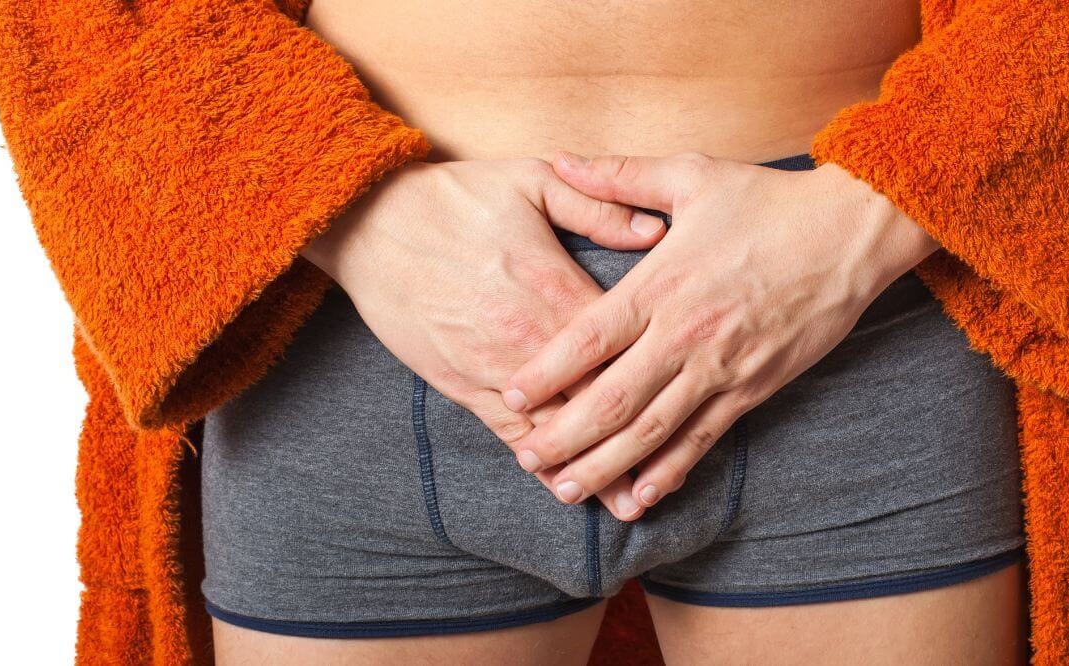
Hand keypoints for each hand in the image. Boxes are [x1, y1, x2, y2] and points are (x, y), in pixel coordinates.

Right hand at [301, 157, 668, 519]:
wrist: (371, 223)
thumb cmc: (455, 198)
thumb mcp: (531, 181)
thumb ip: (598, 207)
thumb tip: (657, 231)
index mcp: (555, 287)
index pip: (622, 344)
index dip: (659, 376)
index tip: (697, 398)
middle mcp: (530, 337)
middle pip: (595, 398)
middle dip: (634, 439)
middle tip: (671, 478)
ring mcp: (494, 365)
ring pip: (554, 426)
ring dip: (591, 465)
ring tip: (627, 502)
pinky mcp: (461, 382)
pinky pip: (507, 430)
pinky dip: (537, 460)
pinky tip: (561, 486)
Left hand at [500, 151, 940, 513]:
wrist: (849, 232)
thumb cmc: (767, 202)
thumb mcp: (689, 175)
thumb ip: (618, 176)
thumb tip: (560, 159)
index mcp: (662, 282)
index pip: (589, 338)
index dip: (546, 372)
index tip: (511, 396)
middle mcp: (685, 333)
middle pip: (612, 399)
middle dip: (564, 436)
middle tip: (526, 459)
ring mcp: (721, 367)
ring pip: (653, 430)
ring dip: (606, 465)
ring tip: (566, 490)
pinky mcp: (753, 388)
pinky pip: (704, 438)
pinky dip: (671, 470)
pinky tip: (641, 494)